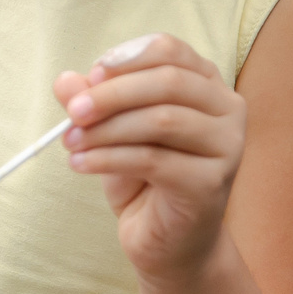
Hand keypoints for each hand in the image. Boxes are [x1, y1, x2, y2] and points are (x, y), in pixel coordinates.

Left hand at [56, 34, 244, 291]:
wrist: (168, 242)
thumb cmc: (142, 178)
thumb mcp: (112, 132)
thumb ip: (93, 103)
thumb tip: (65, 81)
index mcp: (207, 85)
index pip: (169, 51)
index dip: (126, 59)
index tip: (90, 76)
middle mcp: (227, 110)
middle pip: (167, 82)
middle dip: (111, 95)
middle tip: (71, 113)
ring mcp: (227, 147)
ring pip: (161, 120)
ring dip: (106, 129)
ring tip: (70, 143)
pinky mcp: (211, 183)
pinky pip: (153, 160)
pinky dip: (109, 158)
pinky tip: (81, 164)